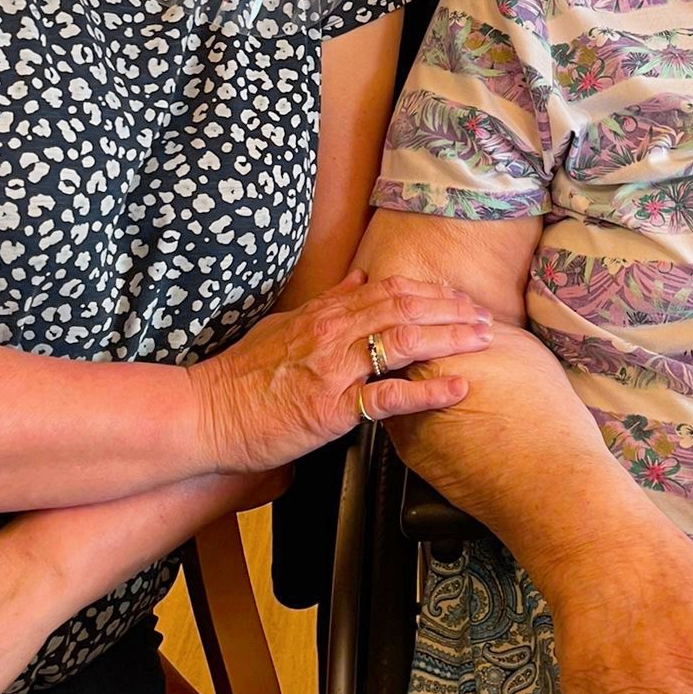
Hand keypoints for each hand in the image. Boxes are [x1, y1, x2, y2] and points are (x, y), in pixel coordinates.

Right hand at [189, 268, 491, 473]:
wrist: (207, 413)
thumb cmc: (242, 376)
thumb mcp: (284, 326)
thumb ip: (325, 303)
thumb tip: (357, 280)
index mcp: (324, 315)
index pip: (389, 291)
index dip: (430, 292)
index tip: (458, 297)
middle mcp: (334, 334)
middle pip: (406, 309)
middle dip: (451, 311)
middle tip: (486, 317)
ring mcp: (335, 370)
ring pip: (404, 341)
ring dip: (450, 338)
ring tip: (482, 341)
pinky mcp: (332, 409)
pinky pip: (388, 397)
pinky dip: (428, 392)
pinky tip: (457, 389)